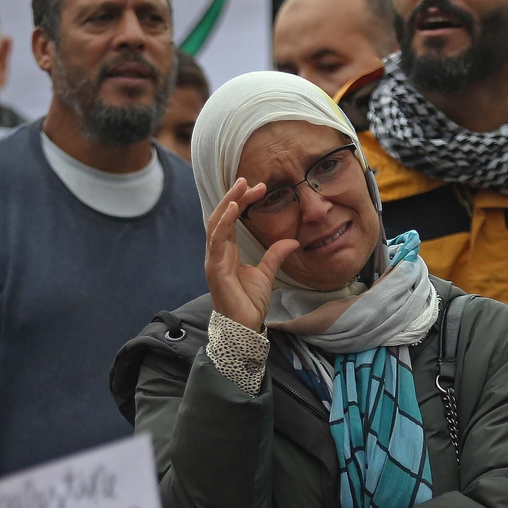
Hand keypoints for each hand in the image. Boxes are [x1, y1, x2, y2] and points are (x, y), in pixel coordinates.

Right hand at [206, 178, 299, 331]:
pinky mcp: (215, 269)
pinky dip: (224, 223)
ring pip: (216, 224)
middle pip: (221, 217)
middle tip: (247, 180)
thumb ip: (275, 255)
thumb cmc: (248, 303)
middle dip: (233, 197)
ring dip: (227, 203)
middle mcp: (217, 252)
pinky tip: (232, 208)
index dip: (242, 201)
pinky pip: (217, 241)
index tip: (258, 188)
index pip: (231, 220)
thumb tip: (293, 241)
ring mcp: (214, 260)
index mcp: (226, 252)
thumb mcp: (266, 273)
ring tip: (240, 187)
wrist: (243, 327)